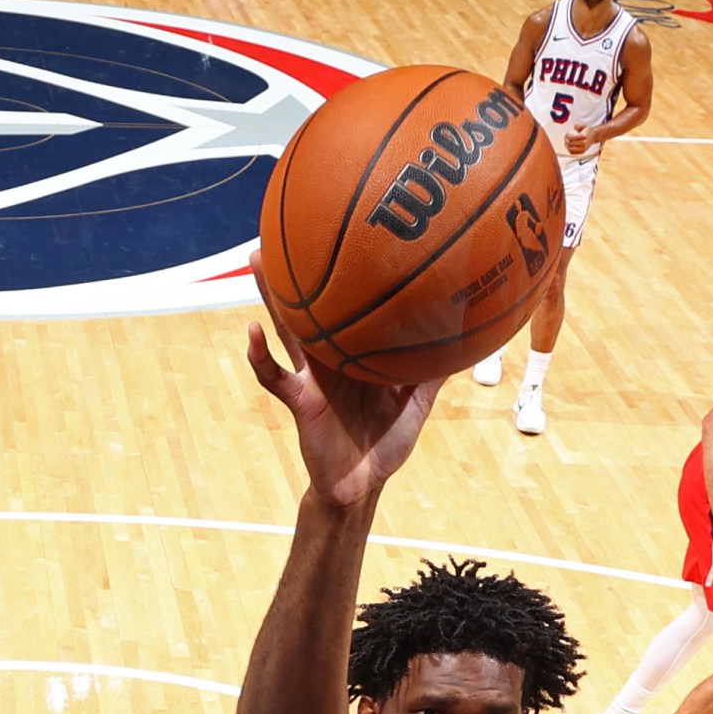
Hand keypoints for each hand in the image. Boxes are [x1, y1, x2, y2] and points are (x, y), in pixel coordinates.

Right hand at [245, 250, 441, 508]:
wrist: (361, 487)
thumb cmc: (384, 446)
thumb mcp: (416, 406)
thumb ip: (432, 375)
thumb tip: (461, 341)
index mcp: (356, 354)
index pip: (350, 309)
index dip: (348, 278)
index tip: (351, 238)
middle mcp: (331, 357)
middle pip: (314, 307)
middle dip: (303, 270)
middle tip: (292, 227)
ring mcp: (311, 376)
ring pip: (287, 328)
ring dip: (271, 295)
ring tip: (258, 259)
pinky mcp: (299, 400)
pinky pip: (274, 376)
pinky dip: (260, 357)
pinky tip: (251, 333)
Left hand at [562, 123, 597, 156]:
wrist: (593, 136)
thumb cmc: (587, 131)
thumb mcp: (583, 125)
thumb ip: (578, 125)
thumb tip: (575, 126)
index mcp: (583, 135)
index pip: (571, 137)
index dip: (567, 135)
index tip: (567, 133)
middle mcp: (583, 143)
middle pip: (570, 143)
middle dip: (566, 139)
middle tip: (565, 137)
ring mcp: (582, 148)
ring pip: (570, 148)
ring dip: (566, 145)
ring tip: (566, 141)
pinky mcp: (581, 152)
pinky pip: (572, 152)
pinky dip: (569, 149)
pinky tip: (569, 145)